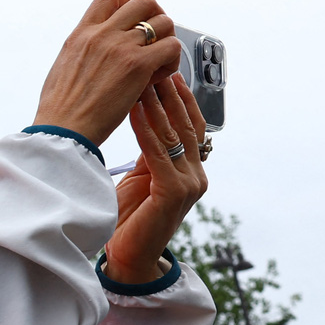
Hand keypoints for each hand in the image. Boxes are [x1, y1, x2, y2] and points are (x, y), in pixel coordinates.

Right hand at [33, 0, 183, 146]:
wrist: (63, 129)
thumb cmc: (60, 109)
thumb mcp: (63, 66)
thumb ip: (83, 51)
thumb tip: (94, 52)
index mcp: (81, 34)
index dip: (129, 2)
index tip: (134, 20)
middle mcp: (102, 34)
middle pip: (143, 1)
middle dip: (156, 17)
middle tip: (155, 39)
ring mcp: (121, 47)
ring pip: (164, 22)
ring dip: (167, 40)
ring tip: (157, 63)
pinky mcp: (138, 65)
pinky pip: (171, 46)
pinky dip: (171, 61)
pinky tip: (157, 78)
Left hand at [105, 75, 209, 282]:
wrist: (128, 258)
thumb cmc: (130, 219)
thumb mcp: (143, 178)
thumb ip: (152, 153)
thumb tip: (146, 118)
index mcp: (190, 171)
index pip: (191, 127)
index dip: (181, 99)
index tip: (168, 72)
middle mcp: (196, 175)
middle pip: (186, 125)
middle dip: (170, 95)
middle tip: (156, 66)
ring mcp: (189, 184)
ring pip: (174, 135)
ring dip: (157, 105)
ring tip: (143, 80)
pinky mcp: (174, 193)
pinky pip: (158, 153)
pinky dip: (145, 128)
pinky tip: (133, 109)